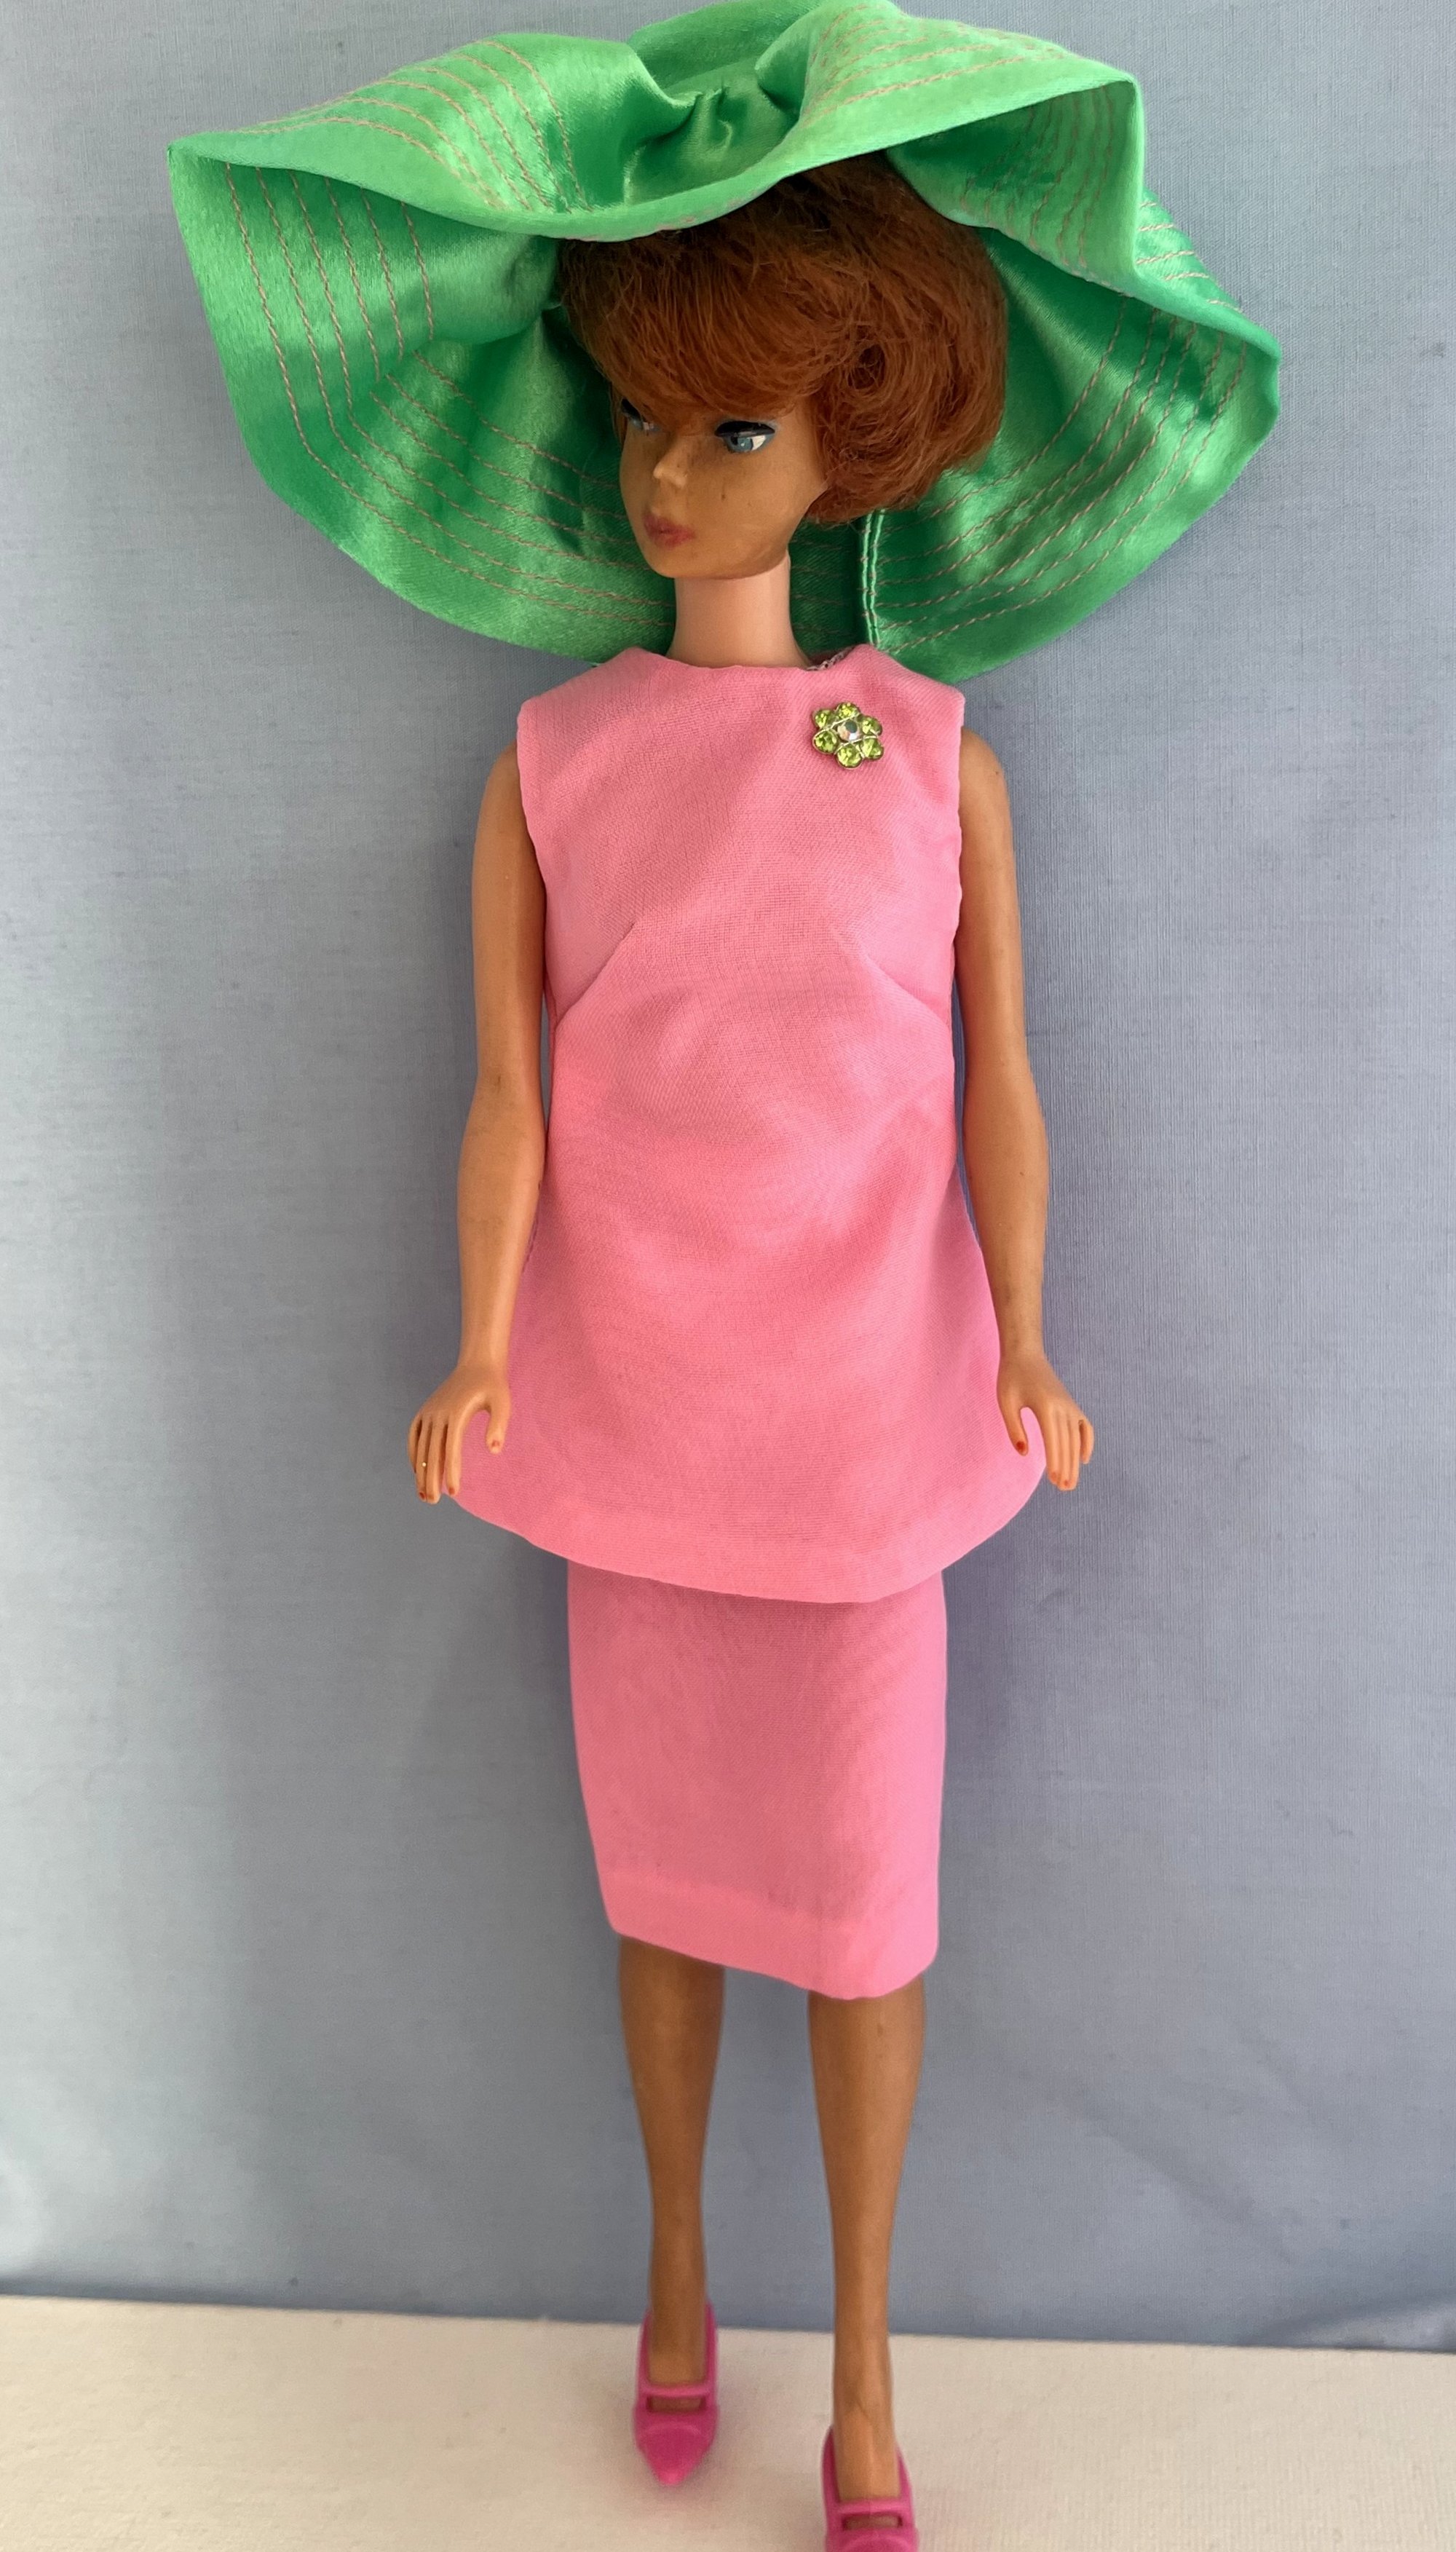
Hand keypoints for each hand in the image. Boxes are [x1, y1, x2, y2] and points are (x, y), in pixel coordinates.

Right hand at [407, 1358, 510, 1501]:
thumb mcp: (502, 1402)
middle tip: (433, 1501)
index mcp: (456, 1413)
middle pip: (432, 1452)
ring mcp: (429, 1412)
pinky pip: (414, 1435)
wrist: (477, 1364)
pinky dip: (414, 1454)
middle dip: (431, 1478)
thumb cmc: (493, 1386)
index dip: (451, 1471)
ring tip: (423, 1494)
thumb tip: (494, 1450)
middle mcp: (438, 1414)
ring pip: (421, 1447)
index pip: (451, 1449)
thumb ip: (499, 1425)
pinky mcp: (425, 1411)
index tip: (454, 1492)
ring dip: (420, 1471)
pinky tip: (417, 1471)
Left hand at [997, 1345, 1092, 1490]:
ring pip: (1076, 1438)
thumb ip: (1014, 1428)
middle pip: (1068, 1443)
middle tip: (1064, 1489)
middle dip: (1066, 1467)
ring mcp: (1070, 1405)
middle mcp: (1062, 1407)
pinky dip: (1087, 1442)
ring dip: (1074, 1461)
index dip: (1055, 1461)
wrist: (1025, 1353)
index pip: (1053, 1439)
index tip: (1055, 1480)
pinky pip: (1085, 1426)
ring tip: (1070, 1482)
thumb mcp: (1006, 1402)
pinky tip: (1084, 1459)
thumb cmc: (1011, 1377)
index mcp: (1045, 1406)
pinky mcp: (1071, 1404)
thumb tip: (1024, 1453)